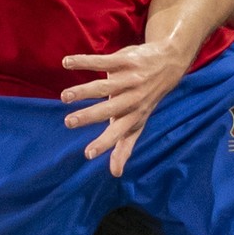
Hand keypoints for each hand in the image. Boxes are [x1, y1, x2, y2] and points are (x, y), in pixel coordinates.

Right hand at [60, 40, 193, 176]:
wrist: (168, 64)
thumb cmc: (145, 99)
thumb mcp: (137, 123)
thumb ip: (124, 146)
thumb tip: (115, 174)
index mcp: (133, 116)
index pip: (119, 133)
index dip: (105, 144)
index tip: (88, 154)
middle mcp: (132, 99)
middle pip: (109, 109)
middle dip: (89, 116)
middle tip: (69, 122)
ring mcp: (129, 79)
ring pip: (104, 86)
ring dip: (83, 91)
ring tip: (65, 96)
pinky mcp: (124, 60)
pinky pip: (102, 61)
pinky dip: (83, 62)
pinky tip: (66, 63)